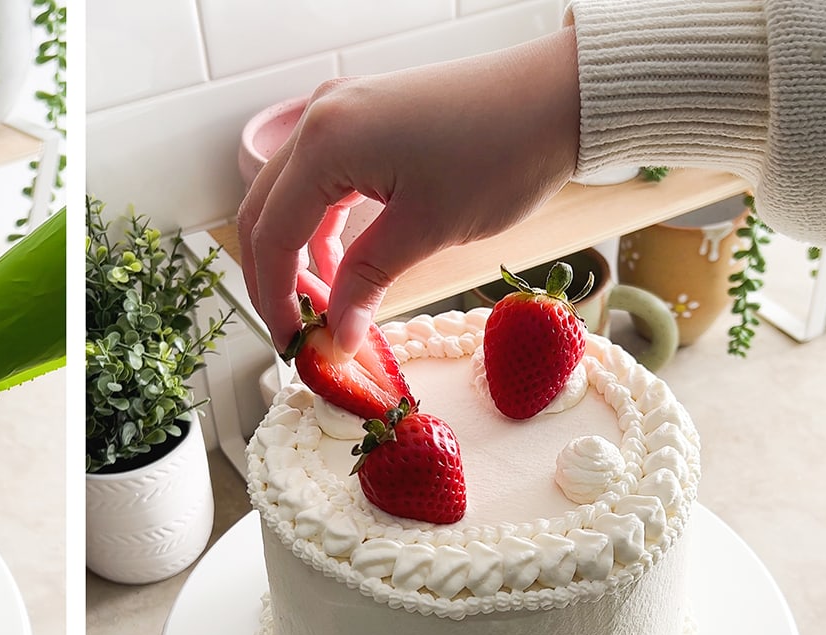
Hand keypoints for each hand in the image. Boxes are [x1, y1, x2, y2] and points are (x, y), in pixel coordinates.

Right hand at [237, 28, 580, 356]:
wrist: (561, 98)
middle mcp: (318, 118)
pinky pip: (320, 179)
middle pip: (264, 212)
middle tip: (296, 331)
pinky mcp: (362, 116)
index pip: (272, 234)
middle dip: (274, 278)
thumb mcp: (426, 229)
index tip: (293, 346)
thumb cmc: (501, 154)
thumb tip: (336, 338)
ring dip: (297, 253)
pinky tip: (345, 265)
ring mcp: (339, 111)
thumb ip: (366, 282)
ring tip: (324, 304)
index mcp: (325, 143)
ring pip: (288, 196)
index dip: (275, 298)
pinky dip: (323, 226)